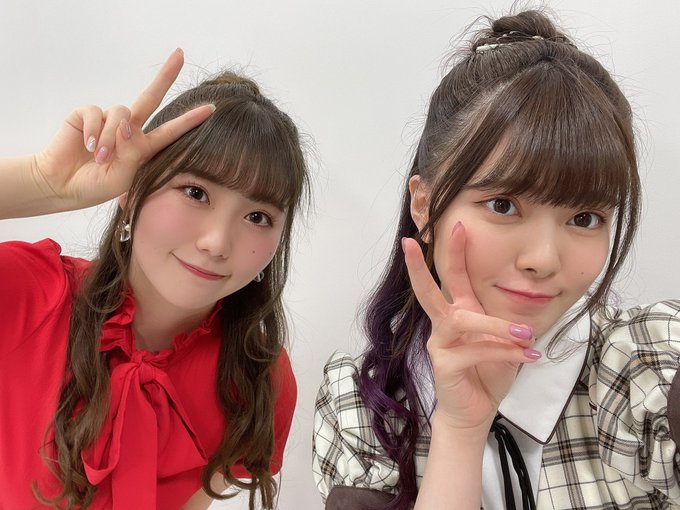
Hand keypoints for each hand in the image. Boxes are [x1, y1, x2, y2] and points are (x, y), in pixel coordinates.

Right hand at [32, 48, 213, 210]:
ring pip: (122, 114)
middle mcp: (129, 130)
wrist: (62, 186)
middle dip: (166, 76)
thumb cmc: (95, 186)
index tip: (211, 109)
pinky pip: (95, 113)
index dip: (190, 120)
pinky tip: (87, 146)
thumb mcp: (122, 177)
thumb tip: (128, 125)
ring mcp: (108, 120)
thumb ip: (131, 152)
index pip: (170, 131)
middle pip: (151, 97)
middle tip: (179, 53)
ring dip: (110, 137)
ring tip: (99, 157)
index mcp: (143, 148)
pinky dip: (93, 130)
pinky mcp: (86, 115)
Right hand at [403, 222, 539, 431]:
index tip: (459, 225)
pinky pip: (477, 352)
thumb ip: (504, 326)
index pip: (453, 278)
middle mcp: (444, 325)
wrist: (474, 412)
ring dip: (495, 325)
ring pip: (461, 321)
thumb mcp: (500, 343)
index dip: (455, 252)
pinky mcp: (445, 365)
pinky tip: (528, 357)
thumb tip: (526, 318)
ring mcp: (440, 344)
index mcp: (458, 313)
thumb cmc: (486, 374)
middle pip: (427, 291)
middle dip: (418, 266)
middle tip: (410, 241)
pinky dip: (505, 353)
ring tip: (526, 332)